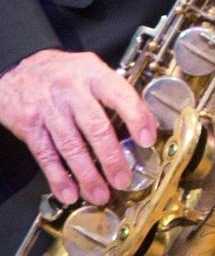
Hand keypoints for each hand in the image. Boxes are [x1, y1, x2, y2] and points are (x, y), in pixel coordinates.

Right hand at [0, 49, 155, 205]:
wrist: (20, 68)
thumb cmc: (62, 70)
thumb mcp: (90, 68)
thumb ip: (111, 90)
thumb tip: (139, 118)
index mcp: (93, 73)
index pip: (120, 95)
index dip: (137, 117)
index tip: (147, 139)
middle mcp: (72, 92)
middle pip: (96, 127)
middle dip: (111, 157)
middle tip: (123, 178)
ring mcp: (50, 110)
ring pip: (71, 146)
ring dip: (88, 175)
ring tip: (101, 193)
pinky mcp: (31, 128)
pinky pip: (46, 156)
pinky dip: (58, 177)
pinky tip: (70, 192)